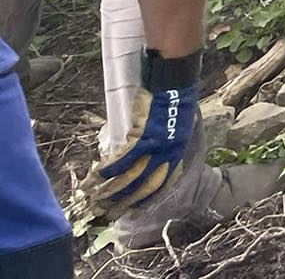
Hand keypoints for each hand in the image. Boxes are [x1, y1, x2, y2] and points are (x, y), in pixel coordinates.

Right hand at [94, 62, 201, 212]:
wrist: (174, 81)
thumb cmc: (174, 99)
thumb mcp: (176, 127)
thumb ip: (165, 144)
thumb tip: (149, 156)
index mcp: (178, 152)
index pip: (164, 185)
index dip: (148, 201)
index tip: (135, 214)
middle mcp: (169, 153)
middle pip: (145, 186)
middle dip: (125, 202)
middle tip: (108, 214)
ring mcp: (156, 146)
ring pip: (131, 176)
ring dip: (111, 190)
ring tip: (95, 200)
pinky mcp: (143, 136)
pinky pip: (123, 158)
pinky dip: (108, 169)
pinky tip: (96, 177)